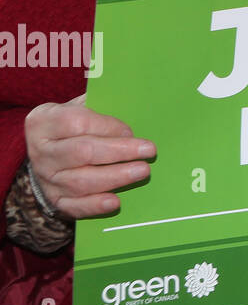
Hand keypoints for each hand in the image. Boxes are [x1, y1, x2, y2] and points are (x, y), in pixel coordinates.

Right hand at [24, 95, 154, 218]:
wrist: (47, 150)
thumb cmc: (72, 123)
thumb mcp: (79, 105)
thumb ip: (100, 102)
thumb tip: (132, 99)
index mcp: (44, 122)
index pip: (77, 123)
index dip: (107, 126)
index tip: (131, 131)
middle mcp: (41, 151)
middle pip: (82, 152)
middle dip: (119, 152)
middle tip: (149, 151)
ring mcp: (46, 178)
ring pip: (81, 181)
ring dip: (115, 177)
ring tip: (142, 171)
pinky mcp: (53, 199)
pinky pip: (74, 205)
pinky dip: (94, 205)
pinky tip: (115, 202)